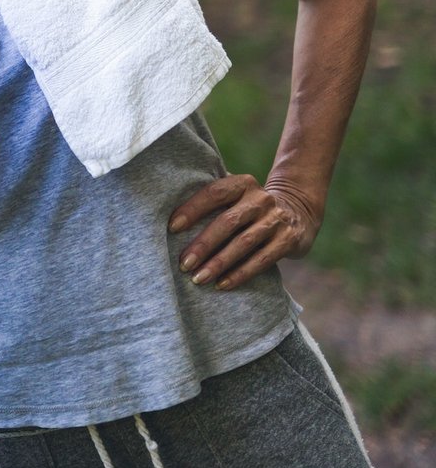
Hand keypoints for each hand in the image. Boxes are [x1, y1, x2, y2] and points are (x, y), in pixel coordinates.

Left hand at [169, 174, 321, 290]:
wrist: (298, 211)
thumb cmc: (248, 207)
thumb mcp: (235, 196)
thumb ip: (211, 202)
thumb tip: (168, 220)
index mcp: (241, 184)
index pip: (213, 193)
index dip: (192, 210)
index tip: (171, 228)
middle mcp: (260, 199)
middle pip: (227, 222)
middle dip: (203, 245)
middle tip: (184, 264)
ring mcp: (276, 219)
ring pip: (243, 243)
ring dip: (219, 263)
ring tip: (198, 278)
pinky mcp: (288, 240)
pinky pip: (262, 260)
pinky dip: (240, 273)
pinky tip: (222, 284)